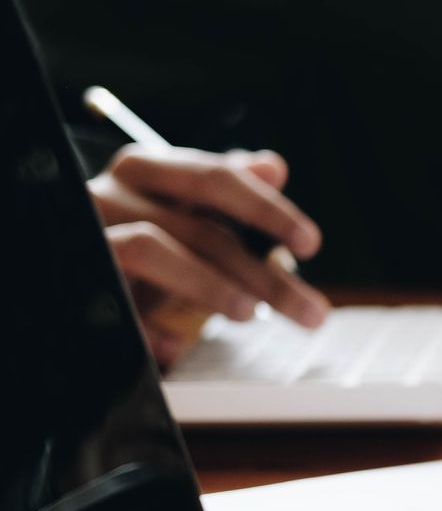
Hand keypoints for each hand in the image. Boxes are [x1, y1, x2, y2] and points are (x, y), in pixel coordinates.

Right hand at [89, 145, 328, 362]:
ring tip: (250, 314)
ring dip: (209, 285)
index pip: (216, 179)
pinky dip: (145, 326)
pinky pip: (111, 299)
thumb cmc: (134, 236)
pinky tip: (177, 345)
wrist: (62, 266)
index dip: (267, 210)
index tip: (311, 243)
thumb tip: (273, 165)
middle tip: (310, 311)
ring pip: (151, 248)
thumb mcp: (181, 211)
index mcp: (146, 171)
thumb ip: (224, 191)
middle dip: (261, 274)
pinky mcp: (73, 275)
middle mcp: (110, 193)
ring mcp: (86, 233)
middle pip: (199, 229)